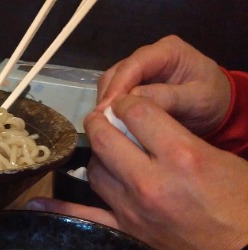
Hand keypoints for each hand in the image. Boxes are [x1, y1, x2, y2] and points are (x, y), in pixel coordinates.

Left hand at [30, 95, 247, 249]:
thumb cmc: (245, 207)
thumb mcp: (224, 160)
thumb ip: (183, 139)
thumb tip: (150, 126)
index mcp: (182, 156)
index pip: (136, 111)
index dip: (130, 102)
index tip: (132, 105)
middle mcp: (150, 181)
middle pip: (104, 137)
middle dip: (102, 121)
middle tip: (106, 119)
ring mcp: (132, 209)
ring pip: (94, 170)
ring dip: (97, 157)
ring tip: (108, 152)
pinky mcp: (125, 234)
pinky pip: (82, 218)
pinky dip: (58, 210)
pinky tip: (35, 204)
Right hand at [96, 35, 230, 136]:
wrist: (219, 106)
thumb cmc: (212, 101)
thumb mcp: (197, 100)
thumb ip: (167, 98)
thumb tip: (131, 99)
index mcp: (168, 51)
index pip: (134, 65)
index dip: (117, 87)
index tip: (105, 111)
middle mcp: (150, 55)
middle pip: (118, 72)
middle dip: (108, 97)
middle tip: (102, 123)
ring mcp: (140, 68)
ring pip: (111, 81)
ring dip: (106, 103)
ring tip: (106, 125)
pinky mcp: (134, 82)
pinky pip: (115, 92)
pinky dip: (111, 106)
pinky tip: (112, 122)